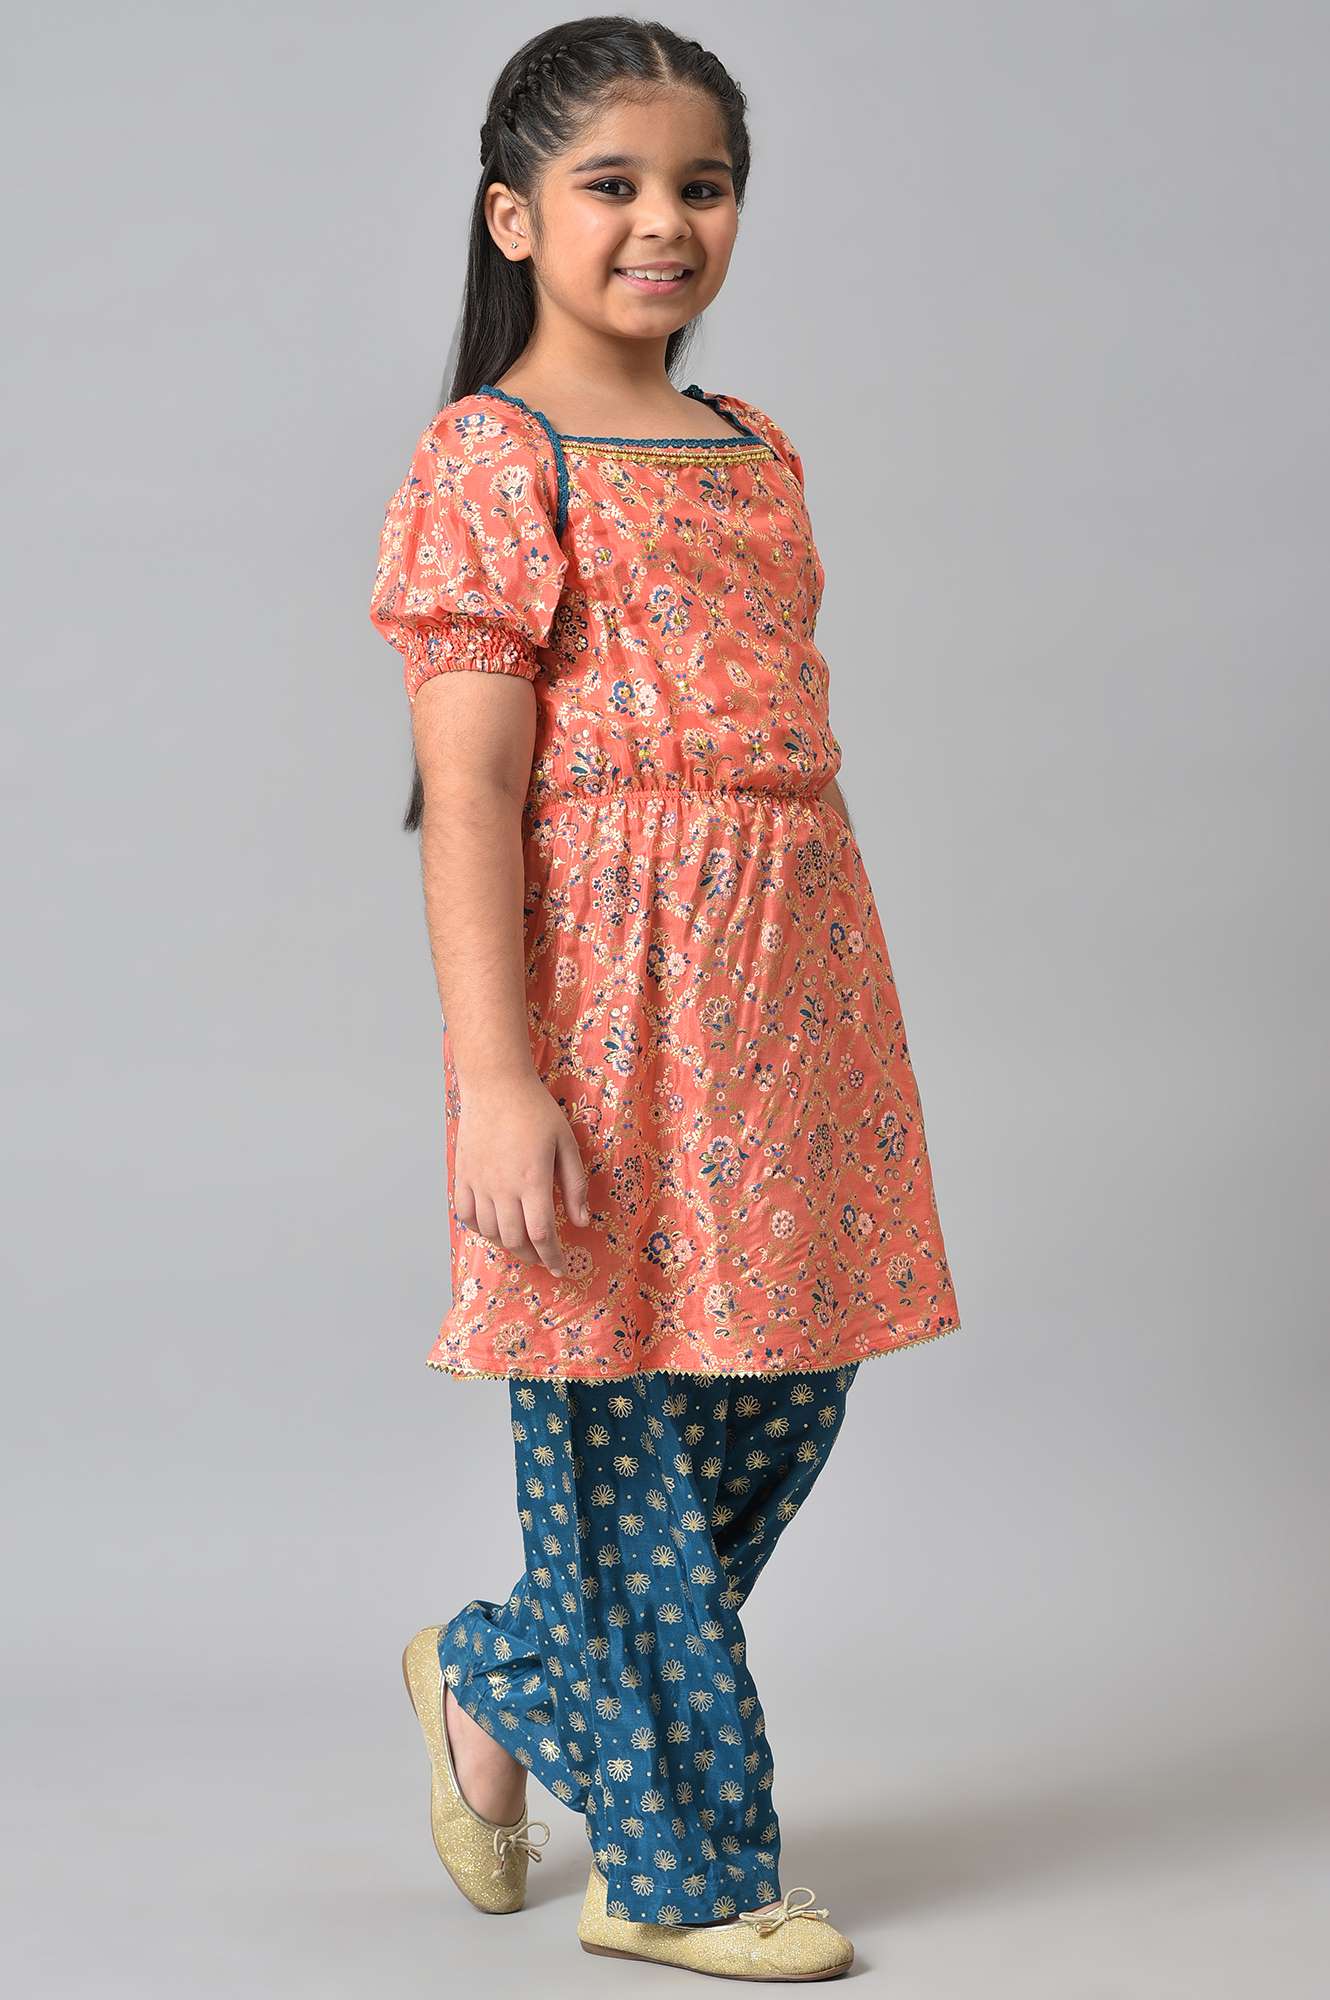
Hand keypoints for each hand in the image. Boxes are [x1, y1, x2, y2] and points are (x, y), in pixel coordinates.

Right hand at [453, 1071, 590, 1276]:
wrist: (495, 1085)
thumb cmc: (536, 1110)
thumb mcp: (566, 1144)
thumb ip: (575, 1185)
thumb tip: (582, 1222)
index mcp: (532, 1181)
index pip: (542, 1235)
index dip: (552, 1257)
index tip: (561, 1268)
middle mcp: (502, 1188)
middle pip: (515, 1240)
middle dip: (533, 1256)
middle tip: (544, 1257)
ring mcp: (478, 1183)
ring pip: (490, 1232)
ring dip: (508, 1245)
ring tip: (522, 1245)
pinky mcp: (462, 1175)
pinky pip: (465, 1215)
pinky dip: (479, 1228)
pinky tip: (493, 1226)